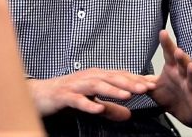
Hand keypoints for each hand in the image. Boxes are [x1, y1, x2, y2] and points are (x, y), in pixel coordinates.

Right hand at [28, 69, 156, 120]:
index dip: (136, 80)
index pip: (120, 76)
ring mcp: (75, 85)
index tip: (153, 84)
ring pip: (97, 85)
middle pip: (112, 78)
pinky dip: (88, 104)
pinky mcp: (63, 96)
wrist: (38, 95)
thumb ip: (110, 108)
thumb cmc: (66, 96)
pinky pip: (77, 100)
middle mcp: (88, 77)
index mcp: (96, 76)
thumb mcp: (92, 103)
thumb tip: (129, 115)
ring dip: (113, 90)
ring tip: (128, 95)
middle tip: (146, 88)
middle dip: (130, 82)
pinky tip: (98, 108)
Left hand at [149, 30, 191, 125]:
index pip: (169, 54)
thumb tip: (126, 75)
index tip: (162, 33)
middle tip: (178, 51)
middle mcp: (184, 75)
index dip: (167, 44)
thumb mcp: (155, 89)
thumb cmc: (172, 97)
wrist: (187, 113)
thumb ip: (143, 81)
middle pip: (183, 64)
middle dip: (181, 58)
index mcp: (173, 70)